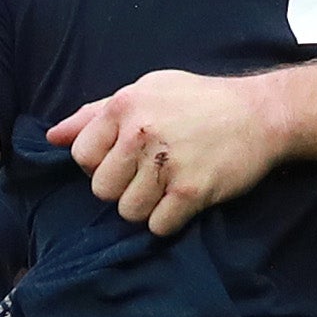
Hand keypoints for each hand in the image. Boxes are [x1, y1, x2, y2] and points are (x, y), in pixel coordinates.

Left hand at [49, 69, 278, 236]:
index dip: (100, 165)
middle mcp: (142, 132)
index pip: (81, 156)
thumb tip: (53, 136)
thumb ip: (97, 113)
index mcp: (126, 105)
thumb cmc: (200, 102)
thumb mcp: (148, 91)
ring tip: (170, 185)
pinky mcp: (191, 190)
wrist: (263, 114)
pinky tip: (185, 199)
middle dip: (122, 189)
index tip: (125, 159)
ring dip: (147, 207)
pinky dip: (169, 221)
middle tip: (151, 175)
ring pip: (128, 212)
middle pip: (102, 190)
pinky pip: (158, 226)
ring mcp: (167, 163)